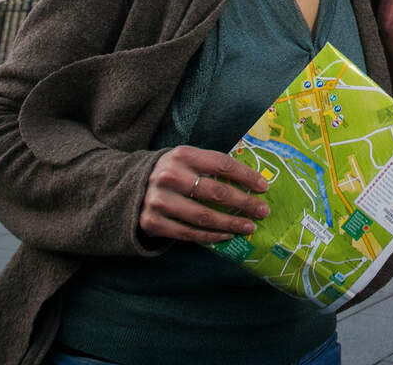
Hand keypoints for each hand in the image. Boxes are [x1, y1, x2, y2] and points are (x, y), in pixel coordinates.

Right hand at [138, 145, 270, 244]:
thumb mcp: (186, 160)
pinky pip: (188, 233)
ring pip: (204, 216)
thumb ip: (211, 167)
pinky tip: (226, 235)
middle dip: (244, 203)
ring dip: (231, 223)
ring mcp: (159, 201)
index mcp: (182, 155)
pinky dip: (211, 236)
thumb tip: (250, 182)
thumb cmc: (171, 173)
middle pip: (216, 192)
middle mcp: (169, 176)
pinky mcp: (152, 223)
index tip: (264, 186)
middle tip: (263, 210)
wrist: (128, 188)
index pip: (222, 164)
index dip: (246, 176)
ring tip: (249, 227)